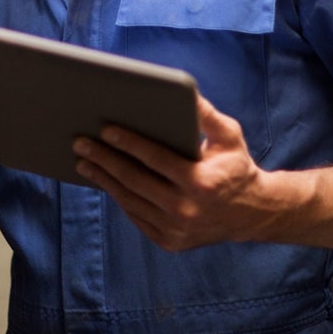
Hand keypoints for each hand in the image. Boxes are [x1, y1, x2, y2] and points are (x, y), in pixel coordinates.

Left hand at [73, 94, 275, 251]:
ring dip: (103, 179)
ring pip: (130, 201)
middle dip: (104, 159)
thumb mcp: (230, 136)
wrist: (252, 214)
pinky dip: (119, 198)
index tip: (105, 129)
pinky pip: (136, 217)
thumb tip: (185, 91)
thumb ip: (207, 114)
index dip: (128, 142)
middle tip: (80, 142)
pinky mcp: (169, 242)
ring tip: (84, 161)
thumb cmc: (236, 167)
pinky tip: (105, 181)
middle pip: (134, 180)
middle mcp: (186, 210)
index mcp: (200, 182)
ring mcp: (176, 230)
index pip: (155, 159)